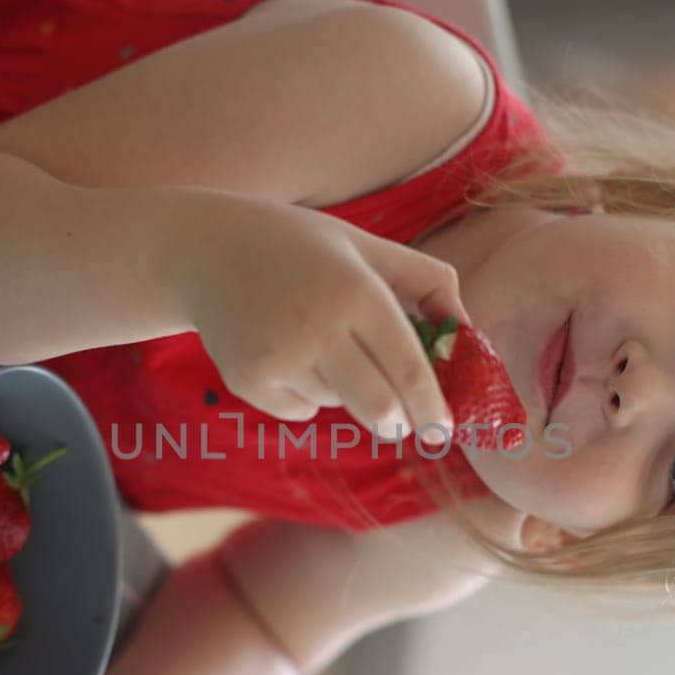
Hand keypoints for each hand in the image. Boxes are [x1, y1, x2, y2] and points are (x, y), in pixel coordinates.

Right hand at [176, 199, 468, 439]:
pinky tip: (287, 356)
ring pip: (337, 405)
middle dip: (398, 421)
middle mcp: (318, 328)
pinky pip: (299, 411)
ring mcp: (279, 357)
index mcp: (357, 291)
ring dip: (345, 392)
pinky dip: (306, 397)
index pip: (409, 368)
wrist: (207, 251)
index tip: (443, 429)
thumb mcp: (366, 245)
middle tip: (401, 420)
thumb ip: (425, 281)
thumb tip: (468, 329)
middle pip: (378, 408)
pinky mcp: (249, 380)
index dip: (432, 406)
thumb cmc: (301, 246)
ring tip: (320, 347)